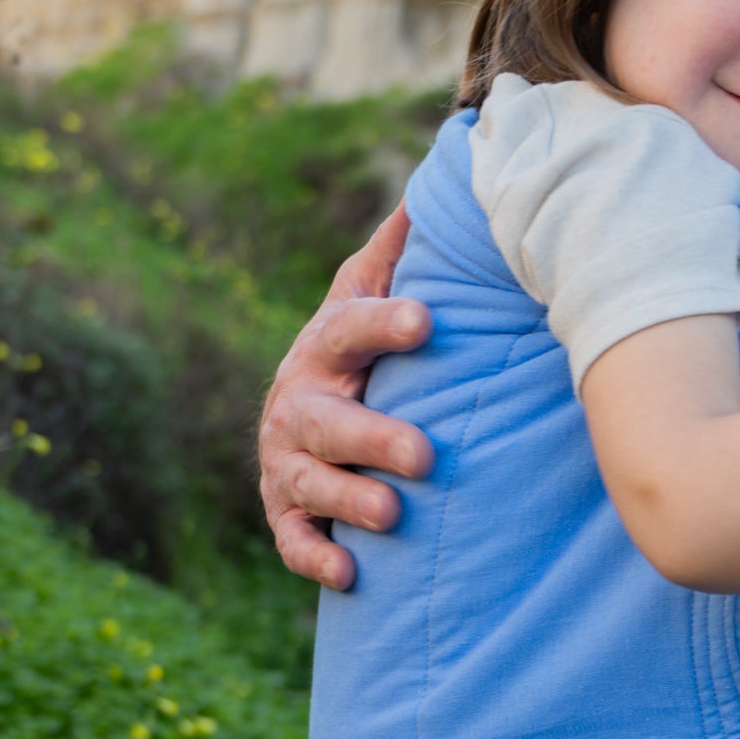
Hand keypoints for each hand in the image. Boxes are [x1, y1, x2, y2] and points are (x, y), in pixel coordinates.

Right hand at [257, 206, 434, 588]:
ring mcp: (288, 461)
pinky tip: (351, 573)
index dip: (382, 321)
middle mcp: (298, 402)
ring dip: (349, 499)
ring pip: (310, 483)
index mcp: (325, 344)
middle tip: (423, 453)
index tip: (425, 320)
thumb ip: (403, 248)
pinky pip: (293, 542)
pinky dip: (316, 558)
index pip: (349, 326)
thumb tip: (452, 164)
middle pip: (328, 421)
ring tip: (394, 513)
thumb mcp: (373, 291)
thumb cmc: (364, 348)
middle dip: (372, 436)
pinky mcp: (287, 513)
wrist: (311, 415)